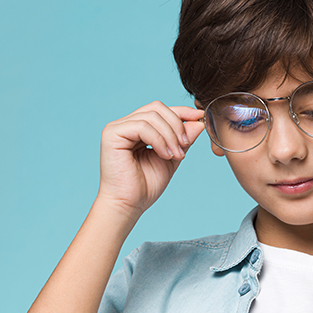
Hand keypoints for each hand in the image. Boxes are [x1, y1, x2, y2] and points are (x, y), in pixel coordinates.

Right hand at [96, 101, 204, 217]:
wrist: (129, 204)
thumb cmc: (146, 185)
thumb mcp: (172, 157)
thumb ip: (183, 140)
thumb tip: (198, 121)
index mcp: (138, 128)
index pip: (161, 110)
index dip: (181, 111)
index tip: (200, 117)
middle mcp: (126, 124)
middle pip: (157, 108)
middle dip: (177, 124)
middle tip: (185, 145)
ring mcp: (118, 128)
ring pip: (152, 116)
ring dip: (170, 136)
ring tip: (176, 156)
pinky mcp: (112, 134)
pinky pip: (142, 127)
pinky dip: (159, 140)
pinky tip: (165, 155)